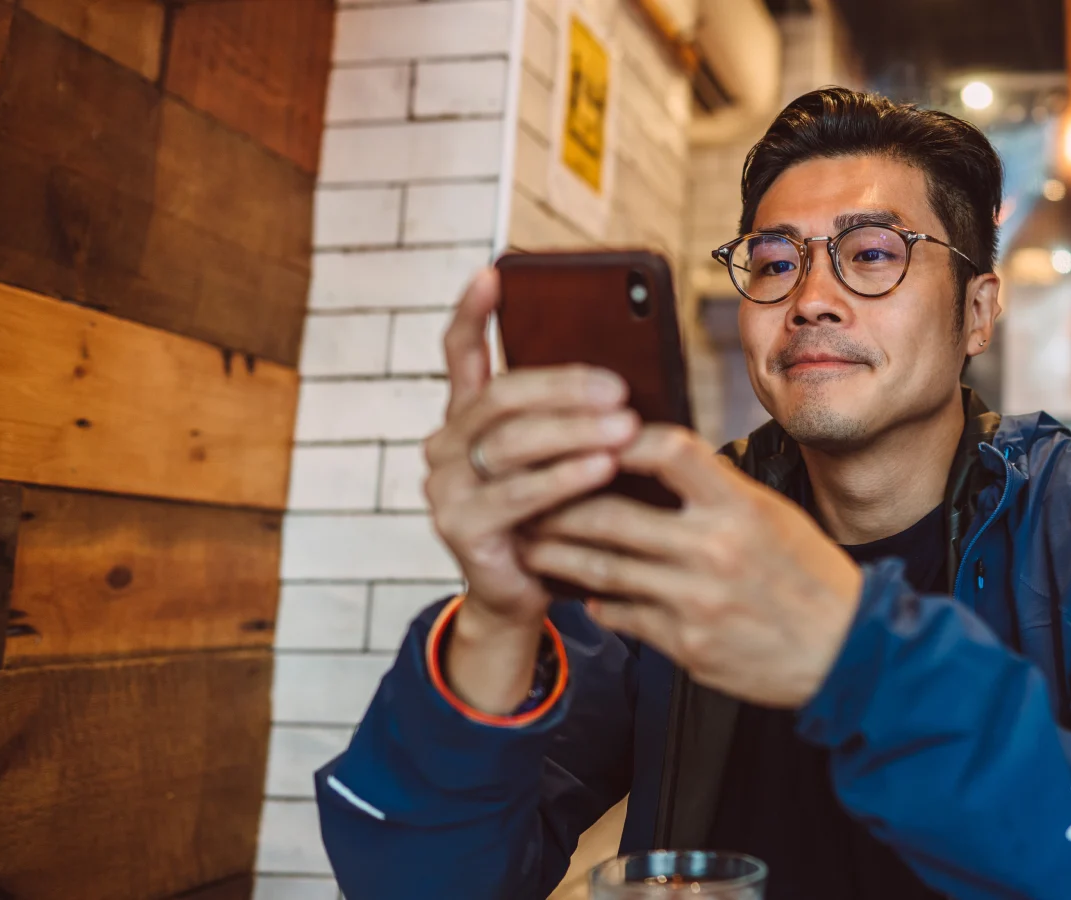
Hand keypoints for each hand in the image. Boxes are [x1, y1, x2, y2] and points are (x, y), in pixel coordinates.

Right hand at [422, 269, 636, 713]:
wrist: (527, 595)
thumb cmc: (556, 516)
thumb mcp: (563, 459)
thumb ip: (573, 418)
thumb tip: (625, 374)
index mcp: (466, 419)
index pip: (460, 354)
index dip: (474, 313)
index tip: (494, 272)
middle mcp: (445, 446)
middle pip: (501, 397)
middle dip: (563, 387)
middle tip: (618, 386)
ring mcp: (446, 488)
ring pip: (511, 443)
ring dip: (573, 431)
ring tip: (624, 426)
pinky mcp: (461, 530)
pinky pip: (516, 495)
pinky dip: (564, 478)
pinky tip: (603, 468)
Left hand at [525, 425, 863, 707]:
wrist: (846, 652)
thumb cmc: (810, 577)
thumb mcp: (772, 517)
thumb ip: (716, 490)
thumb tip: (654, 457)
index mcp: (740, 507)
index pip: (666, 450)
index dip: (618, 439)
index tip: (589, 436)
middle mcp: (714, 550)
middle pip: (608, 516)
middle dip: (556, 506)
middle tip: (523, 496)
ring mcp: (695, 602)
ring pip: (601, 571)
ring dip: (556, 555)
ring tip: (530, 543)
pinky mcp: (686, 647)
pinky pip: (622, 616)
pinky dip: (597, 602)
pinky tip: (583, 593)